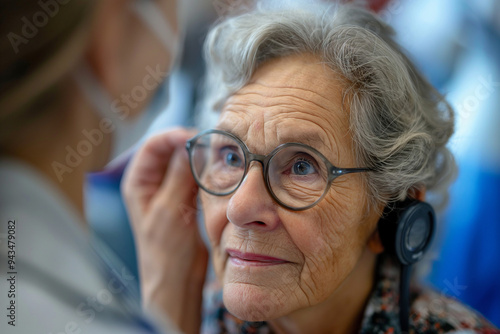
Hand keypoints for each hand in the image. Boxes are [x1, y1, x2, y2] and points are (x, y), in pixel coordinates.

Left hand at [122, 128, 207, 333]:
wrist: (177, 280)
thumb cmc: (165, 252)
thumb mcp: (170, 210)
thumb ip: (179, 176)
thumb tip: (192, 146)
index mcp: (138, 183)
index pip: (152, 146)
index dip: (173, 136)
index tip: (195, 137)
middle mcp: (151, 184)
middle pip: (169, 151)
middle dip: (188, 144)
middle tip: (211, 145)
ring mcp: (168, 191)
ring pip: (183, 163)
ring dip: (198, 158)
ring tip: (217, 156)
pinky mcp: (184, 200)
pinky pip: (193, 177)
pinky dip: (204, 172)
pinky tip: (217, 173)